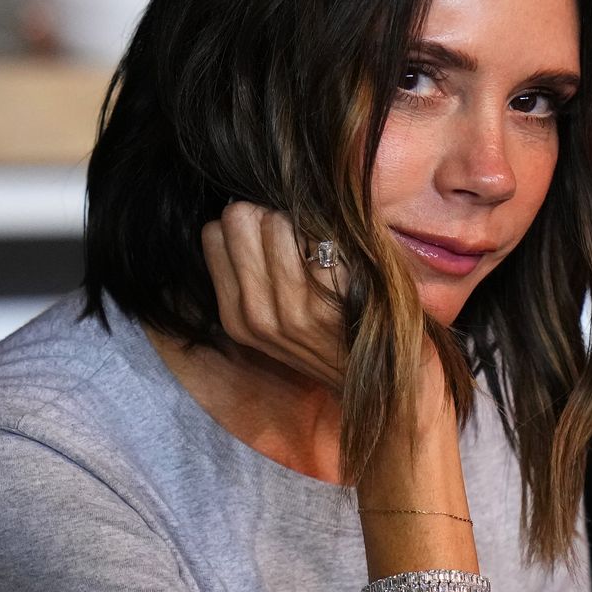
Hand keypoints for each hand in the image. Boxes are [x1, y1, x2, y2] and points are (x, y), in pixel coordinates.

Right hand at [201, 202, 348, 390]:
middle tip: (295, 237)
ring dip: (299, 223)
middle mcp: (256, 315)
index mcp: (236, 317)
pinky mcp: (328, 300)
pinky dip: (330, 235)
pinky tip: (342, 257)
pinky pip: (315, 235)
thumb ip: (251, 277)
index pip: (212, 234)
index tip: (270, 240)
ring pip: (275, 221)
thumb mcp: (274, 321)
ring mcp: (292, 309)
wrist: (379, 378)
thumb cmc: (328, 337)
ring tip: (320, 248)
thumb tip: (245, 213)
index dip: (245, 226)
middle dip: (267, 216)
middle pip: (239, 218)